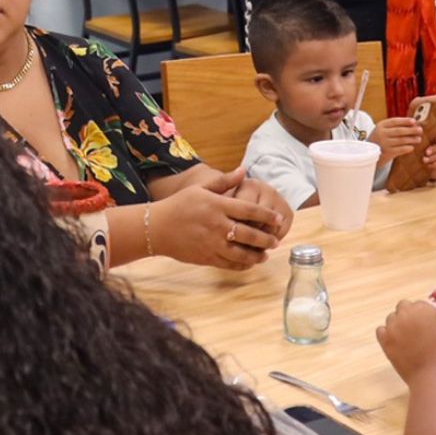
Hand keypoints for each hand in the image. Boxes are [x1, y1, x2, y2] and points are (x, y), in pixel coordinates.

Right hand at [154, 168, 286, 268]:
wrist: (156, 228)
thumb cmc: (179, 204)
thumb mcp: (201, 188)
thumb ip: (224, 181)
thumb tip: (244, 170)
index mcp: (218, 206)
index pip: (250, 211)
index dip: (267, 216)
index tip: (279, 219)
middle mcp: (218, 225)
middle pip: (250, 234)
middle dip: (266, 239)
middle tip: (276, 241)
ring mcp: (212, 244)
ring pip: (242, 253)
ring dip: (257, 255)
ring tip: (266, 254)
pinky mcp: (207, 258)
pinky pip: (229, 264)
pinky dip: (242, 265)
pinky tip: (249, 263)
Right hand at [370, 113, 422, 159]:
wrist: (369, 154)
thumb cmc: (380, 140)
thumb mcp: (383, 130)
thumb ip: (395, 126)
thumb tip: (413, 123)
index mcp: (381, 126)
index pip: (395, 121)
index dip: (405, 121)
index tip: (414, 121)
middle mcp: (381, 134)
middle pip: (399, 131)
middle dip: (411, 130)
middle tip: (420, 130)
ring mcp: (384, 144)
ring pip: (401, 140)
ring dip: (411, 139)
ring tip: (418, 139)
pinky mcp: (387, 153)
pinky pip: (400, 150)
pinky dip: (407, 148)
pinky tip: (412, 147)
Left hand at [376, 298, 435, 382]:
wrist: (434, 378)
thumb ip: (434, 324)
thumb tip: (428, 325)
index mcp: (424, 309)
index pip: (420, 304)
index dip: (424, 314)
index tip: (426, 323)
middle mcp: (407, 314)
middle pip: (403, 307)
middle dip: (409, 315)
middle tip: (417, 330)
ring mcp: (394, 327)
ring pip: (391, 318)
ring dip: (398, 324)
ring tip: (408, 339)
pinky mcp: (385, 341)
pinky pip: (381, 331)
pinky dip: (387, 335)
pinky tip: (396, 343)